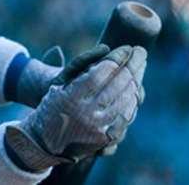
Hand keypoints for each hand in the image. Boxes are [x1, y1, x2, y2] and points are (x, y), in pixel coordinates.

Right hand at [4, 45, 146, 171]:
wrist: (47, 142)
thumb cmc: (54, 103)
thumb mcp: (60, 80)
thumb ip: (81, 61)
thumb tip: (107, 48)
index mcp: (71, 96)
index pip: (102, 71)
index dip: (118, 57)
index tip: (127, 47)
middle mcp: (86, 113)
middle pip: (118, 83)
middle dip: (133, 64)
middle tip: (140, 52)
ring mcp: (98, 128)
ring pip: (125, 98)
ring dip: (136, 79)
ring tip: (139, 66)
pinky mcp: (106, 139)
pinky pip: (126, 115)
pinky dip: (132, 99)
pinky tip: (134, 87)